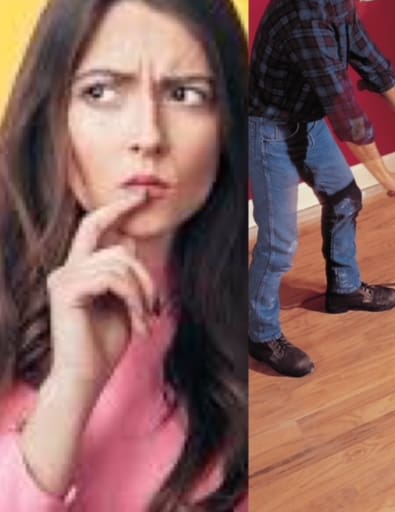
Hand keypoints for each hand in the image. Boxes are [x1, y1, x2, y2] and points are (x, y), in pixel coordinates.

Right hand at [46, 191, 155, 391]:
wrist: (87, 377)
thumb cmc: (106, 343)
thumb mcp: (123, 300)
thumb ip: (123, 272)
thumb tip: (130, 242)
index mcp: (78, 269)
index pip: (95, 225)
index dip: (117, 206)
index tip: (141, 195)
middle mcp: (66, 269)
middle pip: (117, 246)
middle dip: (144, 273)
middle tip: (154, 305)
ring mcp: (63, 279)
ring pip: (121, 264)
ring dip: (142, 294)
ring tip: (144, 320)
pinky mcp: (66, 291)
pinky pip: (114, 279)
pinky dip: (134, 299)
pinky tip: (137, 321)